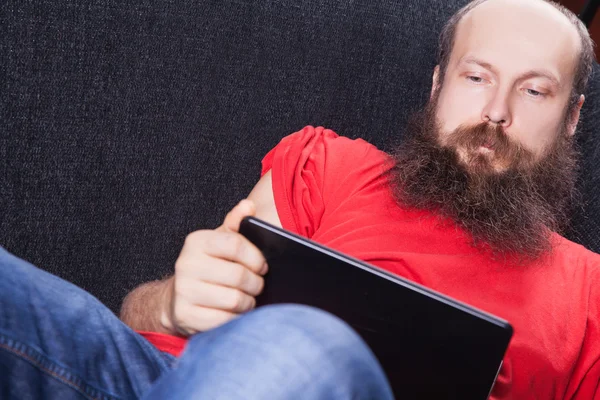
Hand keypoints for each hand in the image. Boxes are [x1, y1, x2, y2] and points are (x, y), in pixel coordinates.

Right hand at [162, 199, 267, 335]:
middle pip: (238, 275)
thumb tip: (247, 206)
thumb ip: (236, 224)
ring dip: (248, 302)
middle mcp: (186, 264)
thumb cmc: (208, 266)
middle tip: (257, 286)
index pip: (235, 244)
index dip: (256, 257)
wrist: (178, 298)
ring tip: (247, 299)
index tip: (262, 266)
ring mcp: (184, 291)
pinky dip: (236, 318)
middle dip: (255, 283)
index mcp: (197, 241)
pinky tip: (234, 313)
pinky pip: (224, 320)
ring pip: (234, 300)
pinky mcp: (186, 316)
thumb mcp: (220, 242)